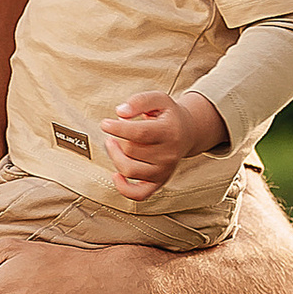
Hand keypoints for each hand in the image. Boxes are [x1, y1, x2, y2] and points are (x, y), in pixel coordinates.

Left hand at [101, 87, 226, 201]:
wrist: (187, 132)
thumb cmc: (168, 116)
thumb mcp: (158, 99)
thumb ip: (139, 101)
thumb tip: (120, 112)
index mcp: (169, 132)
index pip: (140, 133)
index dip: (118, 128)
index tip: (105, 124)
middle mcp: (169, 154)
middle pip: (131, 150)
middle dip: (118, 139)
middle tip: (116, 130)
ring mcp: (163, 170)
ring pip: (129, 170)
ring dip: (115, 157)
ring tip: (113, 145)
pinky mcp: (158, 182)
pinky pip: (139, 194)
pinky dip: (124, 188)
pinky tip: (116, 174)